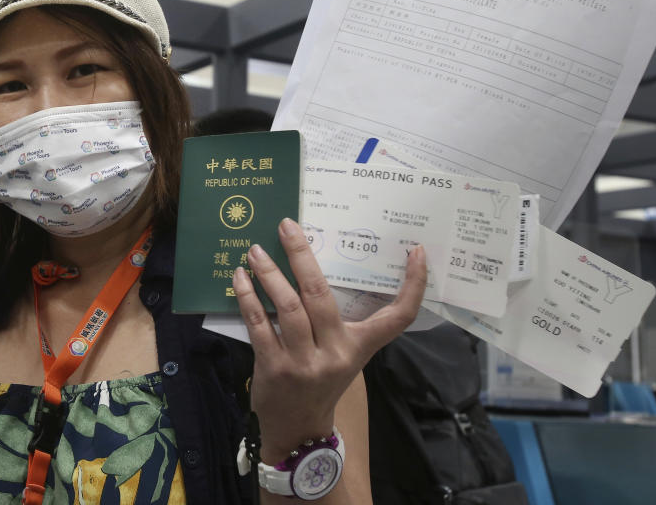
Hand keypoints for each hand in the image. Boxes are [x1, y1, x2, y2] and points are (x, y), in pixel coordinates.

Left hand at [234, 218, 426, 463]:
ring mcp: (305, 362)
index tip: (416, 252)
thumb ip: (335, 319)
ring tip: (256, 250)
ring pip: (288, 306)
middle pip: (320, 294)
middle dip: (302, 255)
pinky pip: (260, 324)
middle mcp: (336, 353)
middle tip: (287, 226)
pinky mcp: (275, 368)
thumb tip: (314, 266)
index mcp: (359, 346)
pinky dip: (248, 297)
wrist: (297, 428)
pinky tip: (239, 277)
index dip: (413, 286)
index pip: (397, 317)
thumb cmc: (320, 380)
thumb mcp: (341, 354)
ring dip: (269, 274)